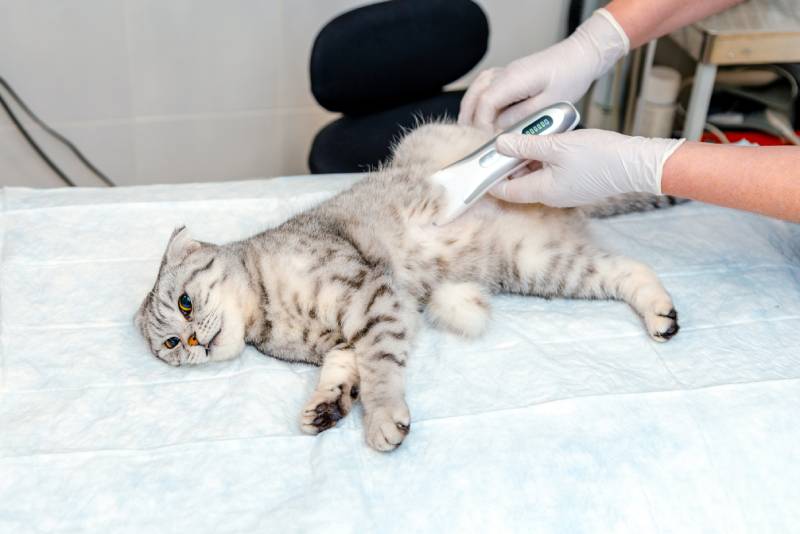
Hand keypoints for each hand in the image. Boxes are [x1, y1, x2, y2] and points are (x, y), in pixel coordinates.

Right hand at [458, 9, 628, 131]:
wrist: (580, 56)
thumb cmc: (570, 76)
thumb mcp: (549, 103)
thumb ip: (522, 117)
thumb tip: (501, 128)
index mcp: (514, 79)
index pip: (486, 103)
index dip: (481, 124)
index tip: (486, 140)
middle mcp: (506, 72)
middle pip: (475, 94)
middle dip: (469, 117)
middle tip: (469, 138)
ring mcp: (506, 71)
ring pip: (477, 88)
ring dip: (471, 107)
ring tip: (469, 127)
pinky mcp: (510, 73)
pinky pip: (486, 85)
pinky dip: (479, 99)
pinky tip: (481, 112)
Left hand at [490, 129, 685, 206]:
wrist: (635, 164)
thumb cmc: (600, 157)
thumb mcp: (557, 145)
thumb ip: (525, 145)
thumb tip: (499, 144)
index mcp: (542, 190)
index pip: (505, 190)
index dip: (490, 177)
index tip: (481, 161)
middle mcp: (551, 195)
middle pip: (518, 181)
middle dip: (509, 162)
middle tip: (505, 140)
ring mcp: (564, 190)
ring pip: (535, 174)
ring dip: (528, 157)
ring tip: (529, 135)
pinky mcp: (574, 183)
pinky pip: (551, 172)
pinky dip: (544, 158)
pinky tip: (549, 140)